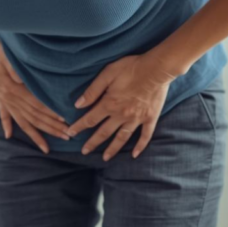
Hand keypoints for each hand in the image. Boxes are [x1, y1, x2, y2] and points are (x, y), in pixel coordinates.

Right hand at [0, 34, 69, 152]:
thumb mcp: (6, 55)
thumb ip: (14, 68)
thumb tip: (22, 80)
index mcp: (12, 89)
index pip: (36, 105)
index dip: (50, 113)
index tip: (64, 121)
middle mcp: (8, 98)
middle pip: (33, 117)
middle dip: (50, 128)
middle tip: (67, 136)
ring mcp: (3, 99)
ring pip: (22, 121)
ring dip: (36, 135)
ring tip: (46, 148)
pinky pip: (4, 115)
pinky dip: (7, 125)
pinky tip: (9, 135)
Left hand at [64, 53, 178, 160]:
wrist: (157, 69)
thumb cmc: (131, 68)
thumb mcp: (107, 74)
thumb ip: (92, 91)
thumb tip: (77, 105)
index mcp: (109, 104)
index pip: (90, 119)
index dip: (78, 127)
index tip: (70, 133)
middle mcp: (121, 115)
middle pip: (103, 133)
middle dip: (92, 143)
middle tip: (84, 152)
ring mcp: (136, 119)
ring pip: (122, 138)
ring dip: (112, 149)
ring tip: (105, 158)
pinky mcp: (150, 118)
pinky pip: (145, 136)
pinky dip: (140, 146)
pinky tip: (135, 155)